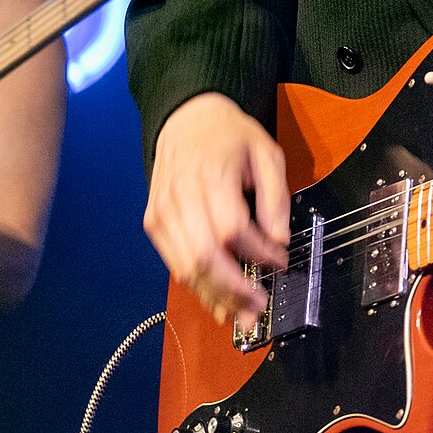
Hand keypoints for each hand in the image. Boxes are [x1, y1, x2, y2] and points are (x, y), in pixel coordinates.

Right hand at [144, 93, 288, 325]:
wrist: (186, 119)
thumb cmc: (229, 136)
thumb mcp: (267, 152)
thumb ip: (276, 197)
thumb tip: (279, 239)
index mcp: (210, 174)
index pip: (232, 229)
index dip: (258, 253)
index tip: (279, 261)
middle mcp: (180, 195)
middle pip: (203, 256)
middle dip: (233, 289)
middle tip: (258, 306)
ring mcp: (162, 211)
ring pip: (185, 267)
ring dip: (215, 296)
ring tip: (241, 313)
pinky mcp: (153, 222)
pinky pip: (175, 263)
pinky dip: (197, 286)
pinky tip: (218, 300)